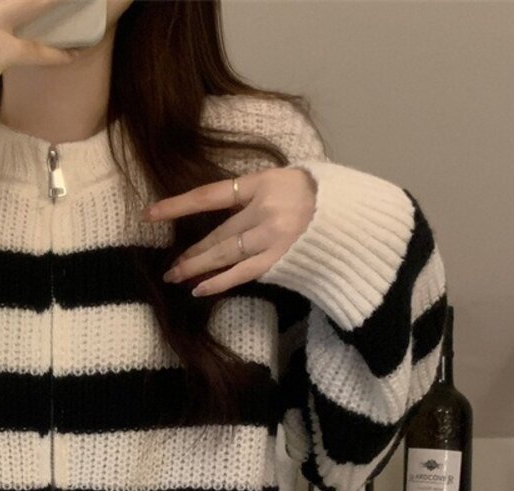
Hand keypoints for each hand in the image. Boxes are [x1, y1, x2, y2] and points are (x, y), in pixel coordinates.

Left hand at [140, 167, 316, 295]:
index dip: (178, 205)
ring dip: (197, 266)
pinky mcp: (281, 261)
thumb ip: (259, 192)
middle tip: (169, 264)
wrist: (362, 219)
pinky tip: (199, 289)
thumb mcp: (292, 178)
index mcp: (265, 182)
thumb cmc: (326, 195)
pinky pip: (242, 273)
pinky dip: (219, 282)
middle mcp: (266, 209)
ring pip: (225, 254)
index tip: (150, 213)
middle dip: (192, 251)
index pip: (211, 195)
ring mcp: (274, 237)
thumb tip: (228, 206)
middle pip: (218, 233)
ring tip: (175, 276)